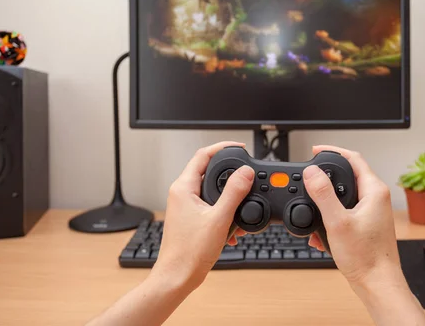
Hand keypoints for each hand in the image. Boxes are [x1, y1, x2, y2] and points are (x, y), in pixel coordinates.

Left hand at [152, 141, 253, 289]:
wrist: (178, 277)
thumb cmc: (190, 252)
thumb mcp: (219, 219)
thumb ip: (234, 193)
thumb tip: (245, 173)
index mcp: (183, 187)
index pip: (203, 155)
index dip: (222, 147)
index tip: (239, 147)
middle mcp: (181, 193)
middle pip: (209, 171)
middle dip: (229, 175)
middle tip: (246, 176)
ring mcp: (185, 206)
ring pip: (211, 191)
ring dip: (229, 199)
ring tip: (241, 209)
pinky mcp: (190, 218)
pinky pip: (210, 206)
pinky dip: (224, 212)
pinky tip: (232, 228)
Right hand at [303, 145, 401, 285]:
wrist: (377, 285)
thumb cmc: (366, 258)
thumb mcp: (337, 222)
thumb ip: (323, 194)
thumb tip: (312, 172)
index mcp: (374, 191)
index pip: (353, 158)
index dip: (333, 150)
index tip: (315, 150)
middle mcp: (376, 198)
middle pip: (346, 176)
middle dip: (324, 180)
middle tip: (308, 181)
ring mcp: (372, 212)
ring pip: (343, 196)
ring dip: (325, 204)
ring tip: (311, 213)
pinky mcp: (366, 224)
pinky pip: (344, 212)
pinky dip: (330, 219)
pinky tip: (319, 234)